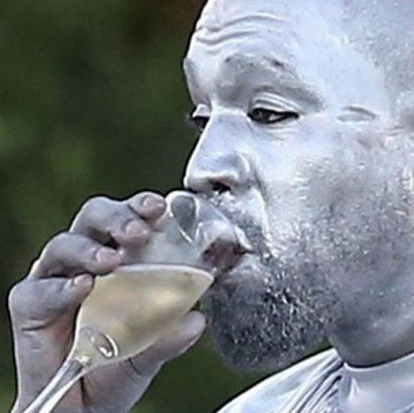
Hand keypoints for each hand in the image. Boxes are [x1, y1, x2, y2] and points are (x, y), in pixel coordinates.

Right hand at [8, 192, 206, 412]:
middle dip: (118, 217)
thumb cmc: (118, 364)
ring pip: (64, 244)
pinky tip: (81, 288)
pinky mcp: (29, 304)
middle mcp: (87, 258)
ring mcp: (56, 278)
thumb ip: (170, 334)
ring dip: (90, 249)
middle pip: (95, 217)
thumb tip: (196, 320)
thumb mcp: (152, 349)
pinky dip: (61, 287)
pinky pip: (39, 289)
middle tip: (138, 231)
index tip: (161, 208)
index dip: (143, 206)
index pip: (131, 218)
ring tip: (111, 261)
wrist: (85, 406)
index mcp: (122, 256)